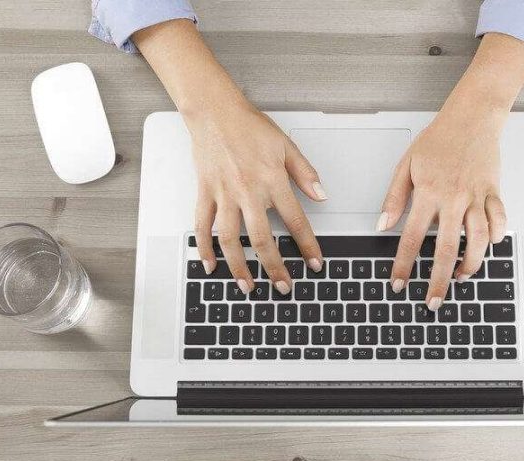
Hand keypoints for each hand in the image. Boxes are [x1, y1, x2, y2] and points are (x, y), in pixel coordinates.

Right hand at [190, 104, 326, 293]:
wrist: (214, 111)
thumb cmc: (249, 126)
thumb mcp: (286, 146)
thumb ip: (305, 174)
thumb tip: (322, 196)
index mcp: (272, 180)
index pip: (295, 221)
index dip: (307, 246)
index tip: (314, 264)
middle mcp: (248, 191)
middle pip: (261, 239)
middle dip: (274, 268)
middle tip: (283, 287)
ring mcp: (223, 194)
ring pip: (230, 239)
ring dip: (239, 266)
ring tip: (248, 286)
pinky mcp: (204, 192)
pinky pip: (202, 225)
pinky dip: (204, 248)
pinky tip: (210, 265)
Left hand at [378, 107, 506, 309]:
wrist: (472, 117)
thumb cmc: (438, 140)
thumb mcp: (406, 165)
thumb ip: (394, 197)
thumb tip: (381, 226)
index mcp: (429, 192)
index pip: (413, 237)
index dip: (404, 264)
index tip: (398, 283)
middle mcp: (454, 198)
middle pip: (447, 249)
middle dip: (439, 281)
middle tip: (433, 301)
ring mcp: (477, 196)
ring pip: (478, 240)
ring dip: (470, 265)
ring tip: (461, 278)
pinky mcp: (494, 192)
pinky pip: (499, 221)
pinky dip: (495, 238)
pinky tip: (487, 247)